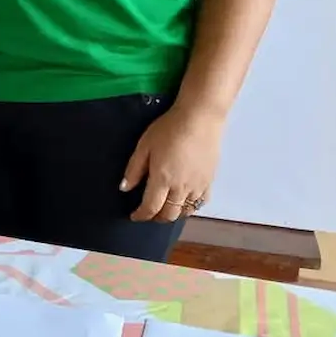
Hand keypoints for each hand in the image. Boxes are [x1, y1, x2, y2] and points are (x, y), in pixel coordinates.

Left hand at [121, 104, 225, 221]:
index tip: (134, 216)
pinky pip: (201, 203)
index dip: (141, 215)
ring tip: (165, 208)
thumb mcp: (144, 145)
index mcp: (162, 180)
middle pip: (169, 214)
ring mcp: (198, 186)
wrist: (199, 119)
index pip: (150, 207)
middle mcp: (181, 188)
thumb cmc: (168, 129)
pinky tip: (184, 201)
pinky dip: (190, 207)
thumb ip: (134, 169)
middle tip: (148, 213)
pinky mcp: (210, 181)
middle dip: (156, 217)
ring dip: (173, 214)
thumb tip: (125, 188)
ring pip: (185, 211)